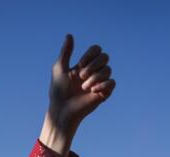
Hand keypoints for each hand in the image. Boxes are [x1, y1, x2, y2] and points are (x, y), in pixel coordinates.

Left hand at [39, 35, 114, 155]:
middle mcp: (94, 72)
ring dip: (94, 77)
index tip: (79, 64)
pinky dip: (102, 85)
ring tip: (84, 87)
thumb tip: (69, 35)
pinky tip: (92, 91)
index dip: (90, 54)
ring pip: (108, 70)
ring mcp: (100, 82)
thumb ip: (65, 52)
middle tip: (81, 76)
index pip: (97, 50)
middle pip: (105, 57)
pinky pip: (112, 83)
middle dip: (93, 65)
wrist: (62, 109)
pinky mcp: (104, 93)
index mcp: (85, 64)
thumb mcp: (60, 68)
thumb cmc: (58, 91)